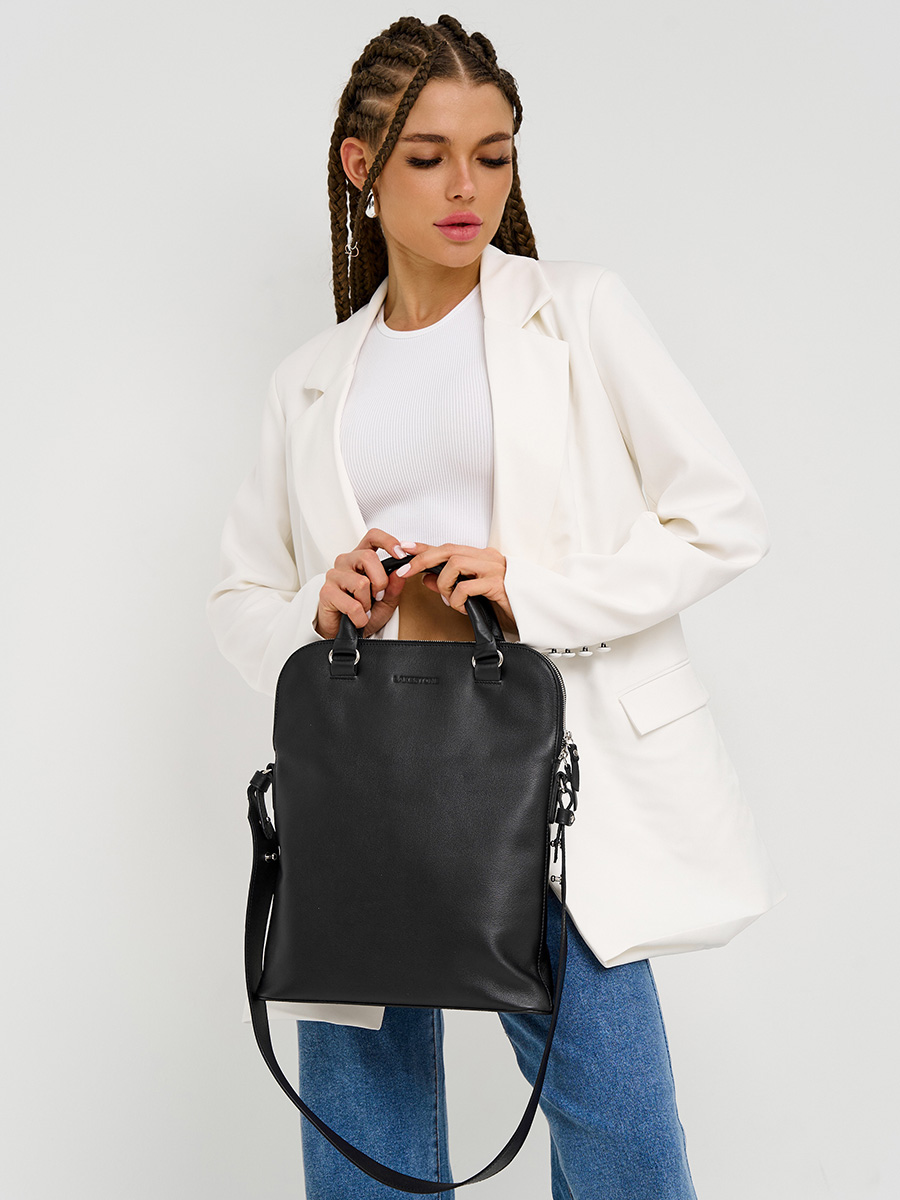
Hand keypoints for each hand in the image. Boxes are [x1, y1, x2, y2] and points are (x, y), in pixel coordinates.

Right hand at [314, 530, 428, 639]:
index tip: (401, 554)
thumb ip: (395, 586)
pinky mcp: (326, 592)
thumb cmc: (364, 613)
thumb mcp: (387, 600)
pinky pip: (352, 604)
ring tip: (364, 609)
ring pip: (361, 582)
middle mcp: (346, 562)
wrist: (346, 633)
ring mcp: (334, 575)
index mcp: (361, 558)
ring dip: (368, 603)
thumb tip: (400, 572)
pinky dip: (360, 616)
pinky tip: (357, 618)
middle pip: (368, 557)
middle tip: (378, 596)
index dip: (388, 541)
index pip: (373, 537)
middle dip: (380, 581)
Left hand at [398, 543, 518, 635]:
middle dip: (422, 560)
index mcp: (481, 557)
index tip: (404, 548)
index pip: (447, 547)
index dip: (423, 547)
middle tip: (406, 572)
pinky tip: (465, 608)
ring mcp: (494, 569)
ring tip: (449, 599)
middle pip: (448, 550)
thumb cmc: (504, 606)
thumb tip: (426, 578)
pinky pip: (466, 587)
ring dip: (444, 584)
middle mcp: (488, 558)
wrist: (532, 619)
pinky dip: (457, 599)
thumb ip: (449, 585)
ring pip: (455, 564)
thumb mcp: (471, 596)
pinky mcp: (498, 584)